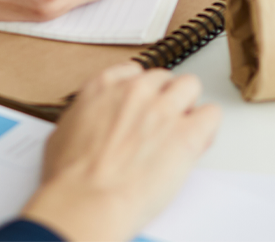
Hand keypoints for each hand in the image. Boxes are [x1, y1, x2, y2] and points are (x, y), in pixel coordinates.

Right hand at [21, 65, 219, 241]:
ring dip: (188, 106)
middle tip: (162, 124)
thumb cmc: (70, 179)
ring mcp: (163, 109)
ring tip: (182, 129)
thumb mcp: (63, 135)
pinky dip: (207, 126)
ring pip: (190, 86)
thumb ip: (85, 118)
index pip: (134, 72)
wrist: (87, 202)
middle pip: (164, 78)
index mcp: (103, 87)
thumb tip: (90, 124)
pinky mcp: (188, 133)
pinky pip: (211, 114)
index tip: (142, 106)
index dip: (141, 93)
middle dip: (164, 99)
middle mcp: (135, 91)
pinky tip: (198, 141)